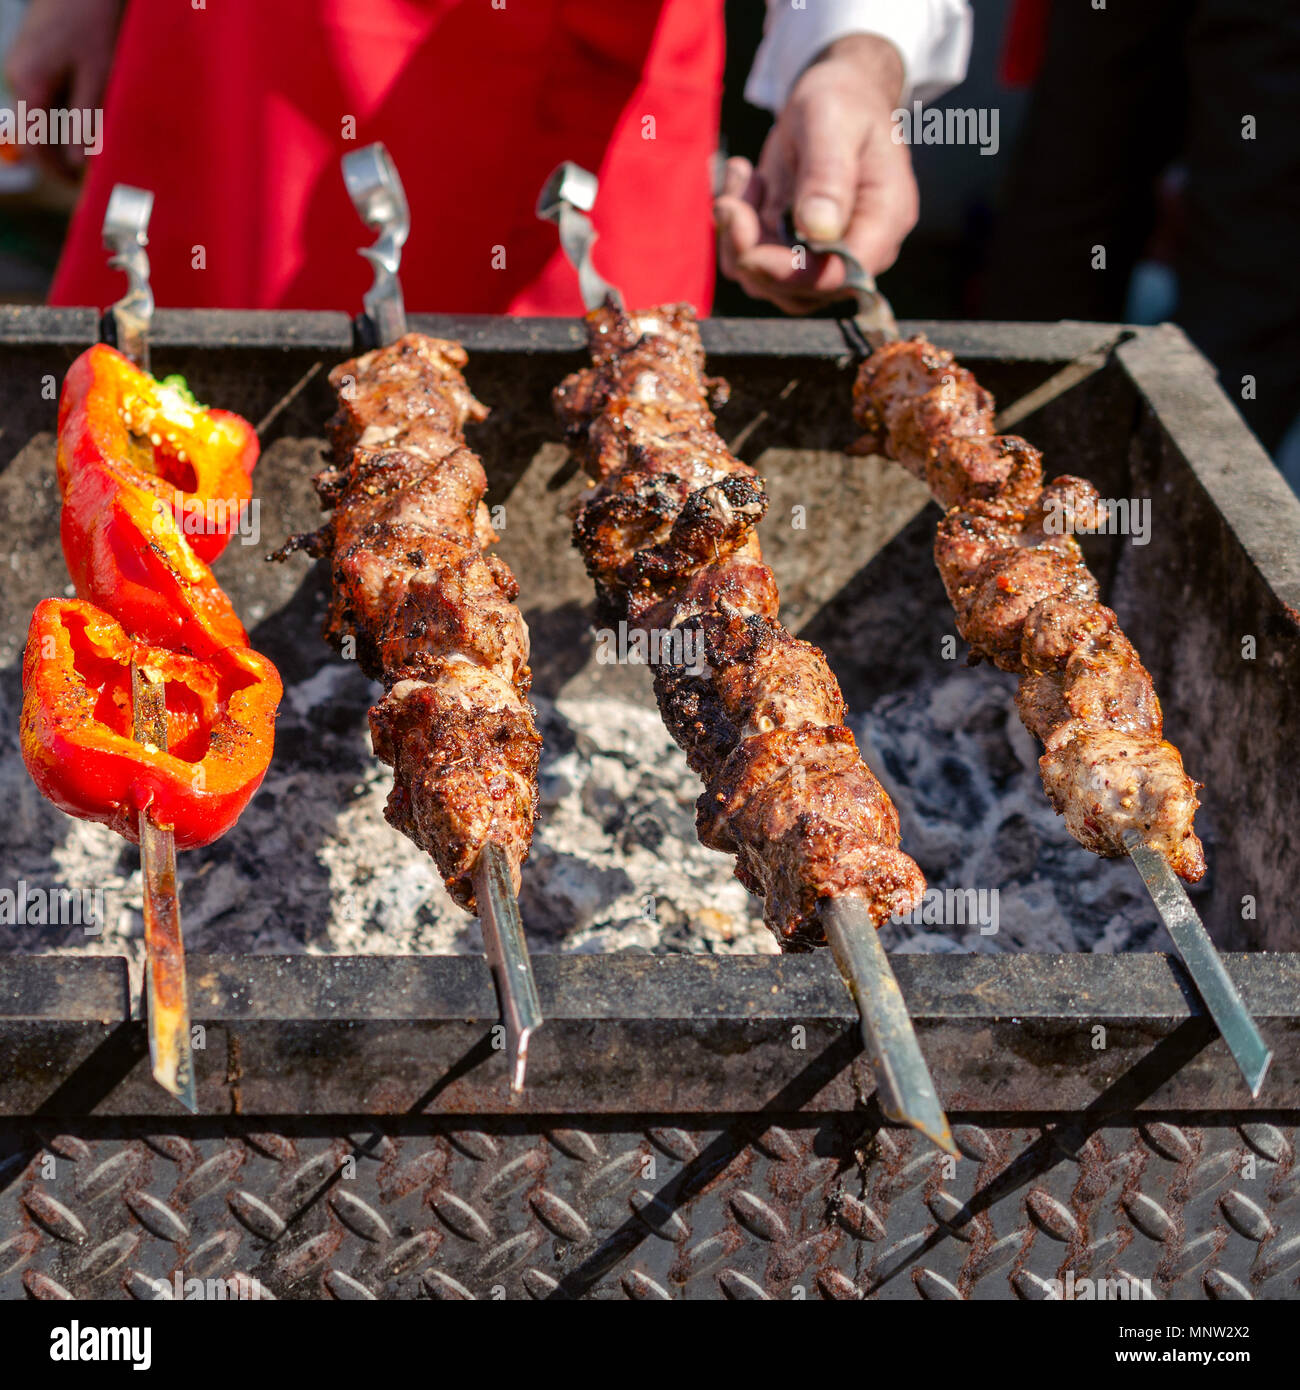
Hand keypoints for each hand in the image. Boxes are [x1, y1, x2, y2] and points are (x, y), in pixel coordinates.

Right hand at [4, 0, 122, 176]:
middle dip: (63, 154)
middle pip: (36, 131)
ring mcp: (22, 63)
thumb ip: (86, 121)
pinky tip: (93, 113)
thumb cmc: (95, 19)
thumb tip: (78, 164)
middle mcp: (18, 75)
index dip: (56, 172)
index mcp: (29, 83)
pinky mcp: (33, 55)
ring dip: (68, 132)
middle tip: (96, 171)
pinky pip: (47, 94)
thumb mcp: (98, 76)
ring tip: (101, 143)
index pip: (34, 146)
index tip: (81, 187)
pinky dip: (68, 109)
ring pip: (43, 114)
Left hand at [715, 34, 917, 313]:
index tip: (747, 244)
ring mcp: (826, 257)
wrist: (836, 96)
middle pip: (799, 290)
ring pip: (768, 283)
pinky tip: (745, 180)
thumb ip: (827, 175)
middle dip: (752, 252)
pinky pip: (754, 264)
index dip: (791, 272)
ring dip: (738, 238)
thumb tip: (818, 230)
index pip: (841, 274)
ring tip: (743, 175)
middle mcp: (859, 250)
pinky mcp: (796, 254)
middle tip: (729, 200)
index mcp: (884, 221)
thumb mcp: (832, 123)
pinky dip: (736, 230)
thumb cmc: (842, 101)